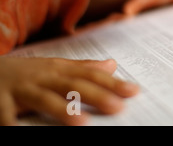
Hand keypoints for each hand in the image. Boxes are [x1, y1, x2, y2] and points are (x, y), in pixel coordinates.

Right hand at [0, 57, 138, 125]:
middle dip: (96, 96)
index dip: (112, 83)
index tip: (134, 91)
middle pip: (73, 86)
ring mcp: (21, 90)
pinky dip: (14, 126)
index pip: (90, 75)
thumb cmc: (27, 72)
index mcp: (58, 69)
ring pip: (44, 99)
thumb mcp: (55, 67)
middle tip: (118, 107)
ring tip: (82, 122)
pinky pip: (7, 117)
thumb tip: (112, 65)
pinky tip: (23, 133)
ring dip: (62, 110)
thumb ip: (83, 67)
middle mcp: (43, 77)